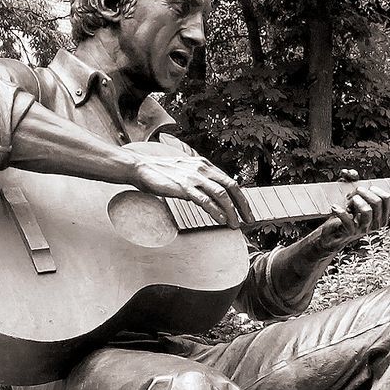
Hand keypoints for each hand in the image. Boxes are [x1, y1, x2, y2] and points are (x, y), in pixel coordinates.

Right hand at [121, 143, 253, 227]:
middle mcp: (202, 169)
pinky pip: (205, 200)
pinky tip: (221, 220)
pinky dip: (216, 210)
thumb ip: (199, 180)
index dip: (241, 198)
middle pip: (231, 187)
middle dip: (243, 205)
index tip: (246, 211)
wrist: (139, 168)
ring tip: (235, 224)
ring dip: (231, 211)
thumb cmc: (160, 173)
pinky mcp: (184, 187)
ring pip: (221, 194)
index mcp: (205, 165)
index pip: (230, 181)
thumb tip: (211, 194)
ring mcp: (193, 177)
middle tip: (249, 220)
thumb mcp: (185, 172)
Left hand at [317, 168, 389, 252]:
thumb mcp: (352, 195)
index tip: (363, 190)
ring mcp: (364, 229)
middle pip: (376, 202)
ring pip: (366, 210)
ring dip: (355, 201)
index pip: (387, 198)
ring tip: (347, 202)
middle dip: (362, 193)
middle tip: (351, 195)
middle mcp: (376, 223)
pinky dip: (340, 211)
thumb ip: (352, 181)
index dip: (374, 189)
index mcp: (382, 215)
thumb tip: (350, 173)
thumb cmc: (346, 212)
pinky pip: (348, 220)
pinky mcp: (351, 232)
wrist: (334, 232)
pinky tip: (334, 207)